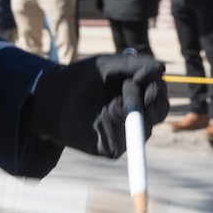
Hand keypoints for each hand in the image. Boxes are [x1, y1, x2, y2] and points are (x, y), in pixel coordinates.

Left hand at [24, 54, 168, 157]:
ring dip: (137, 109)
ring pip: (147, 127)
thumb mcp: (106, 66)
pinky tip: (110, 112)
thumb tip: (162, 69)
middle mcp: (132, 114)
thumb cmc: (78, 80)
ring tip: (116, 100)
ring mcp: (123, 132)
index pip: (158, 93)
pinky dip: (123, 124)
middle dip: (157, 101)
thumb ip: (133, 65)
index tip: (148, 77)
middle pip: (160, 112)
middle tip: (146, 92)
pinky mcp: (112, 147)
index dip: (158, 87)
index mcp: (135, 93)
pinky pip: (128, 141)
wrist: (50, 99)